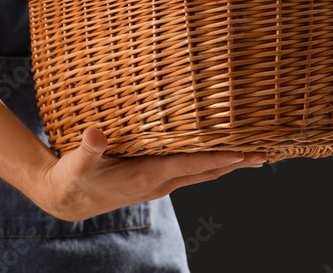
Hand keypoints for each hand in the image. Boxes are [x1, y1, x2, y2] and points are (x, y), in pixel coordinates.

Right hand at [29, 127, 266, 220]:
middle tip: (265, 153)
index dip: (217, 157)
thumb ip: (89, 148)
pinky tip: (223, 156)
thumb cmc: (73, 178)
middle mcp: (160, 181)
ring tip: (255, 155)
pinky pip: (192, 171)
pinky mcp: (156, 180)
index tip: (243, 152)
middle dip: (236, 162)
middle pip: (207, 170)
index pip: (190, 164)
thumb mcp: (77, 163)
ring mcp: (160, 183)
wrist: (67, 199)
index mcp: (147, 175)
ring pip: (203, 172)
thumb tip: (95, 133)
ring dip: (229, 163)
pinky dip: (212, 163)